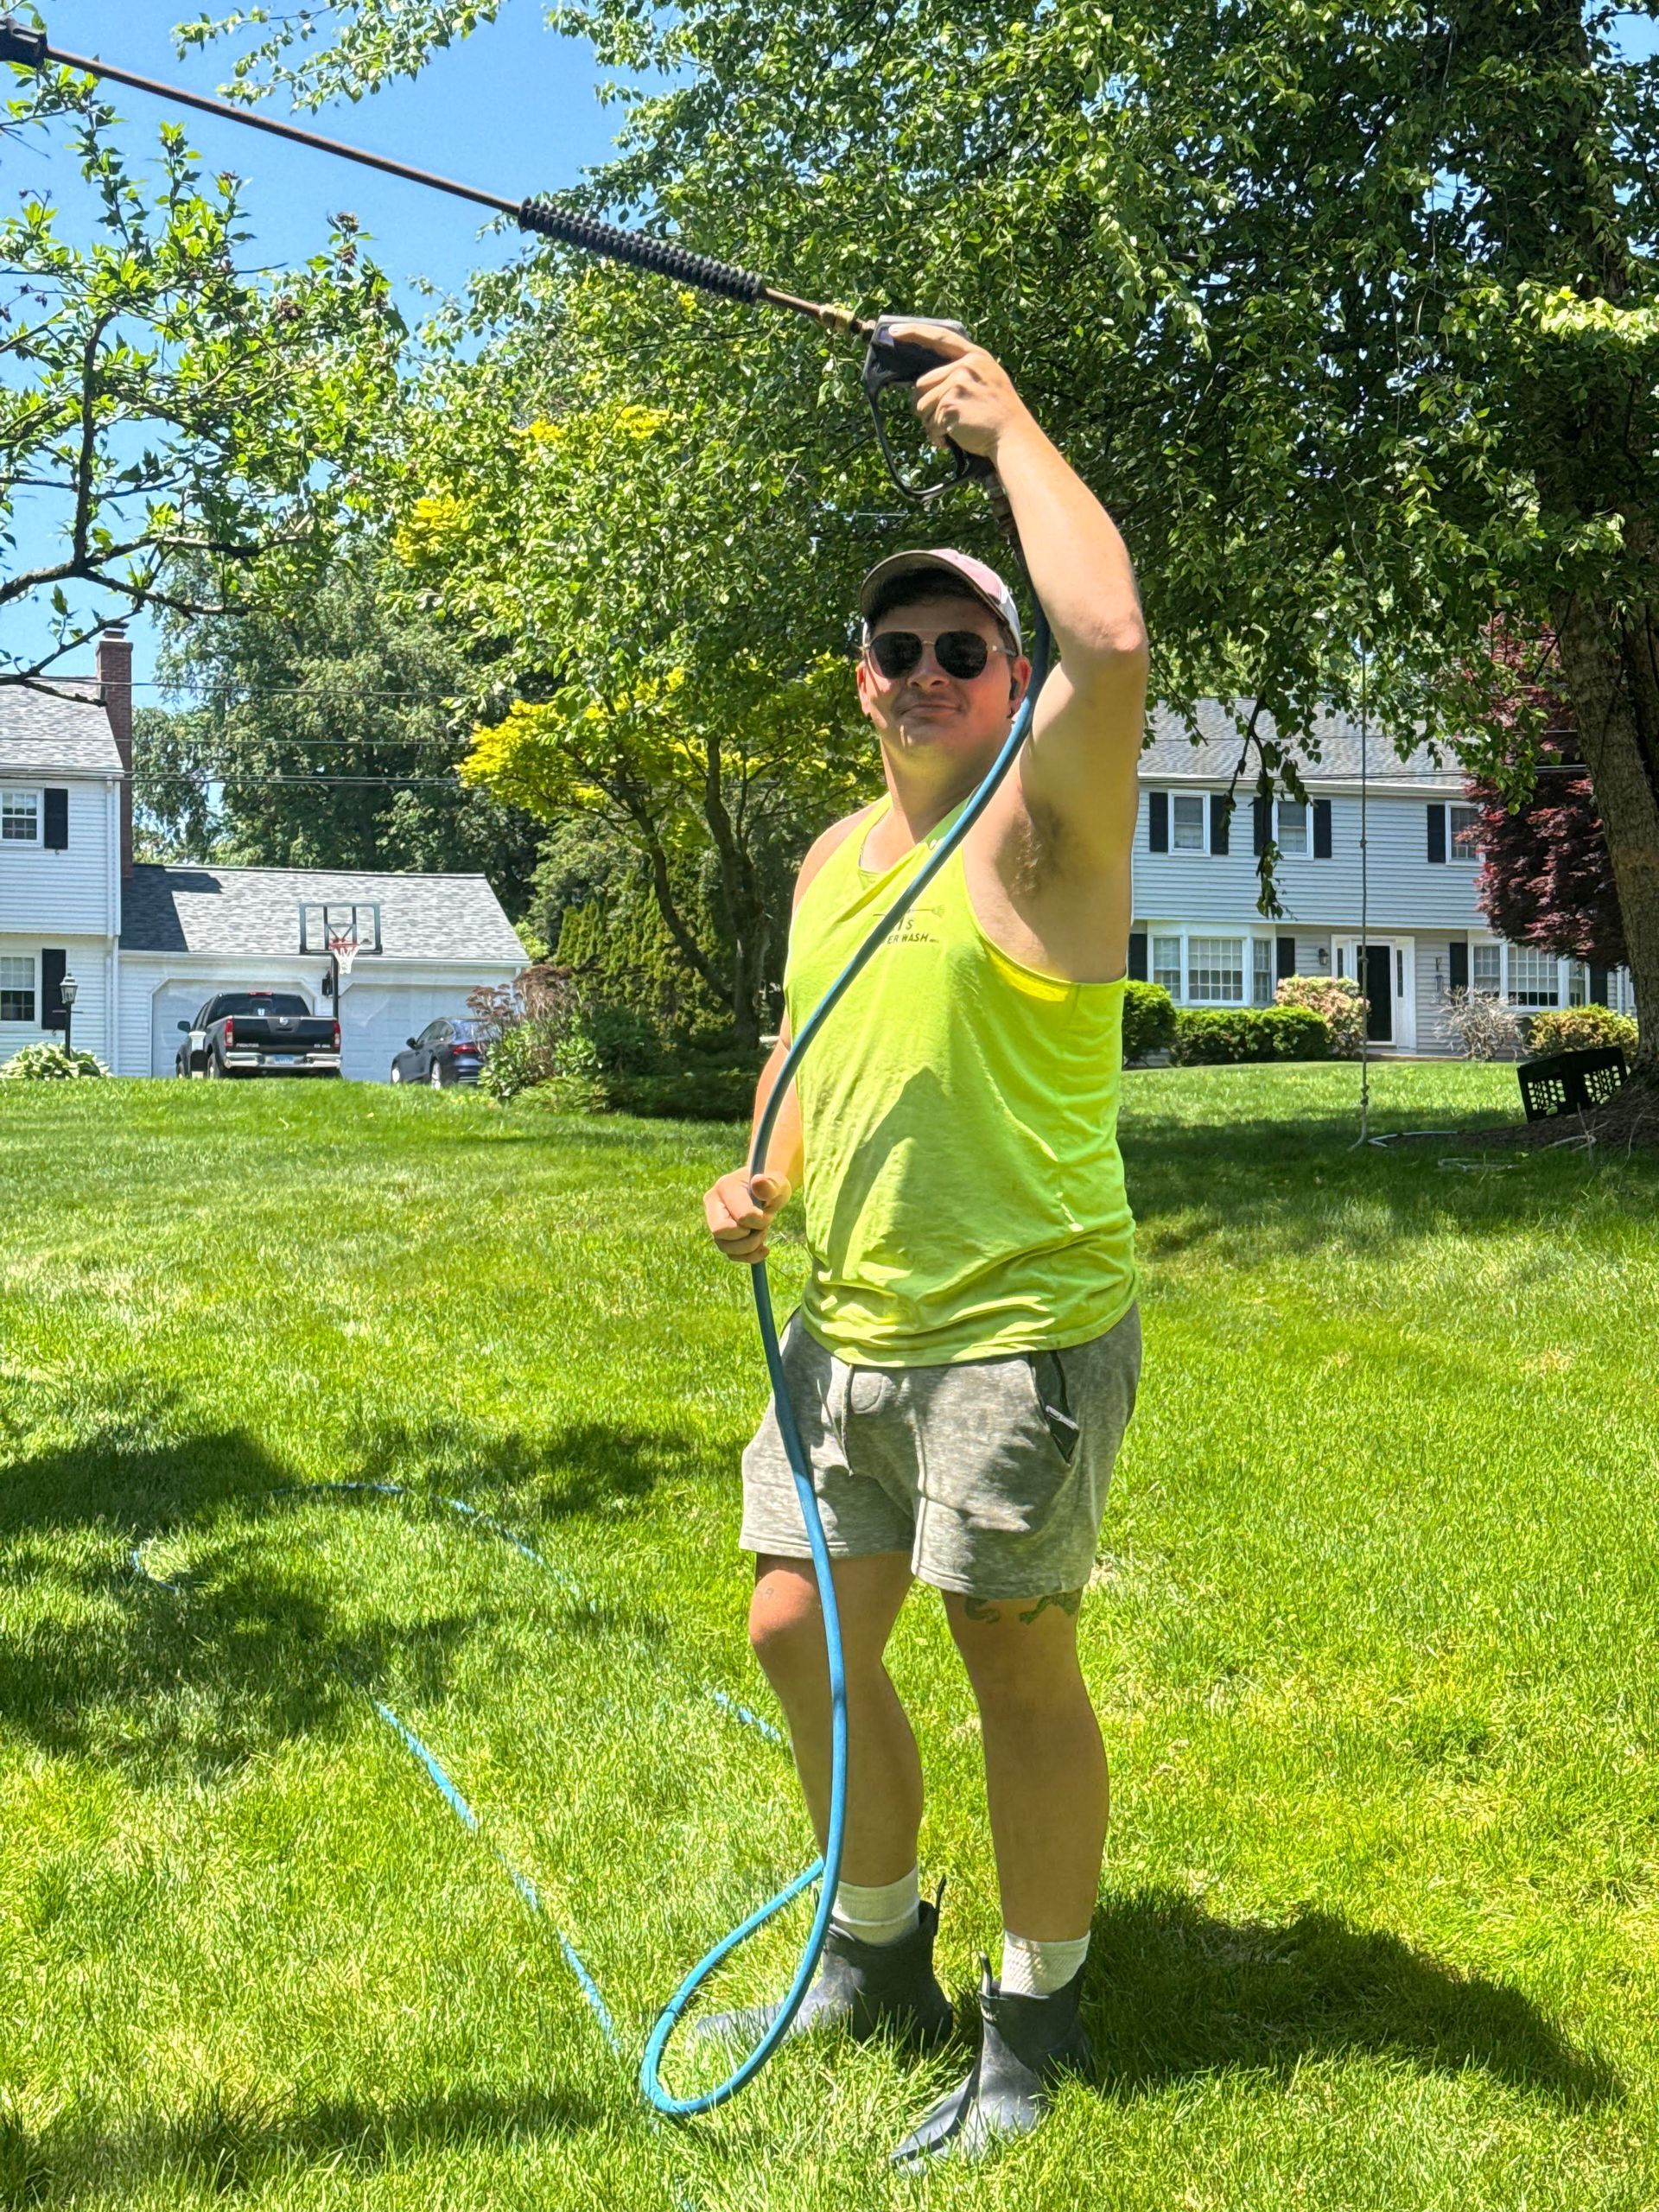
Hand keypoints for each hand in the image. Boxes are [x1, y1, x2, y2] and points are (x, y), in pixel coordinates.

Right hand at [704, 1167, 791, 1263]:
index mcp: (724, 1187)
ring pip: (725, 1247)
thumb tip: (759, 1181)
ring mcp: (714, 1221)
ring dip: (750, 1247)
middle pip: (720, 1232)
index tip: (766, 1213)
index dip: (759, 1221)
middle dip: (747, 1237)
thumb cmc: (772, 1186)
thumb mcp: (776, 1184)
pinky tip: (763, 1249)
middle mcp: (713, 1204)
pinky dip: (749, 1256)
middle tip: (762, 1229)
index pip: (741, 1216)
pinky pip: (731, 1255)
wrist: (767, 1191)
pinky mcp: (721, 1235)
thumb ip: (769, 1185)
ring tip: (763, 1233)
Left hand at [887, 320, 1035, 461]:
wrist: (1013, 436)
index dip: (915, 333)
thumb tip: (926, 383)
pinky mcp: (950, 403)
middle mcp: (966, 366)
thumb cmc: (998, 415)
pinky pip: (930, 422)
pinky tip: (949, 440)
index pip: (940, 338)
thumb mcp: (988, 381)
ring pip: (922, 405)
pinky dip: (936, 436)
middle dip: (926, 405)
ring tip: (950, 431)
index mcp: (975, 357)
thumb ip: (963, 373)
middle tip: (941, 420)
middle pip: (922, 383)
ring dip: (930, 423)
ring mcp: (957, 383)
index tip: (894, 332)